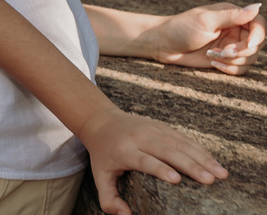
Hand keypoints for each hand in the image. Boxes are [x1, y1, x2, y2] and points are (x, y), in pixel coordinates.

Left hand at [79, 108, 226, 214]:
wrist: (102, 122)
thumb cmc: (104, 154)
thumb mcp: (99, 176)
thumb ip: (109, 199)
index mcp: (123, 150)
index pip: (144, 159)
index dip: (159, 168)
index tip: (176, 179)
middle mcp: (139, 137)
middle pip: (167, 151)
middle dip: (190, 165)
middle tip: (210, 180)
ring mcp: (152, 129)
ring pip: (180, 143)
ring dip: (203, 158)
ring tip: (221, 174)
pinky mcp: (162, 126)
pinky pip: (184, 138)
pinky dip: (201, 150)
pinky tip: (215, 163)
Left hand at [150, 3, 263, 74]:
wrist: (162, 44)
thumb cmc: (180, 28)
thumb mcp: (206, 20)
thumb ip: (232, 16)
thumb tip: (257, 6)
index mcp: (231, 15)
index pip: (259, 24)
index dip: (259, 35)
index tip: (249, 44)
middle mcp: (234, 29)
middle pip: (257, 44)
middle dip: (242, 51)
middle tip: (222, 51)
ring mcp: (230, 45)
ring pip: (250, 58)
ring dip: (233, 60)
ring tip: (212, 55)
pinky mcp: (225, 59)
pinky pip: (241, 69)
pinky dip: (231, 69)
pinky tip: (214, 64)